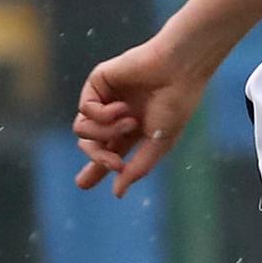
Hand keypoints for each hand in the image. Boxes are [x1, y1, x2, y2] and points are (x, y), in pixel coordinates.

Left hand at [73, 34, 208, 195]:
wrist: (178, 69)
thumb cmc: (176, 103)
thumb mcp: (159, 143)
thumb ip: (138, 168)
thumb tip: (117, 193)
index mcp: (132, 130)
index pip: (108, 152)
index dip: (95, 169)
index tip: (82, 185)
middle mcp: (115, 115)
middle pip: (90, 145)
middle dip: (98, 159)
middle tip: (116, 163)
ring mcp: (105, 98)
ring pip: (82, 131)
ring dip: (106, 133)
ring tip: (130, 122)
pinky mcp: (98, 82)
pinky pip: (85, 110)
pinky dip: (102, 114)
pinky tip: (123, 107)